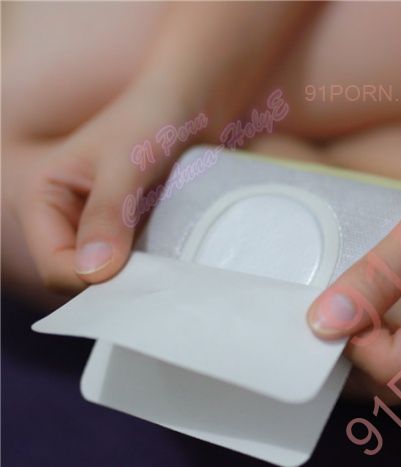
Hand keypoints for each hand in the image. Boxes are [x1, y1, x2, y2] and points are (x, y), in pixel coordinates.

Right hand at [12, 77, 201, 291]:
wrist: (195, 101)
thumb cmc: (152, 118)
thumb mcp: (126, 164)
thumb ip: (108, 215)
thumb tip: (93, 273)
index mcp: (43, 197)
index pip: (55, 266)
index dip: (91, 281)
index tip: (136, 280)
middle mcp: (66, 217)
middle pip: (81, 278)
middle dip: (116, 282)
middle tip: (158, 278)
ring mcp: (100, 226)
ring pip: (112, 275)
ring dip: (139, 276)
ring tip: (170, 265)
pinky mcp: (131, 229)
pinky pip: (137, 264)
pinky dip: (154, 266)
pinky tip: (177, 259)